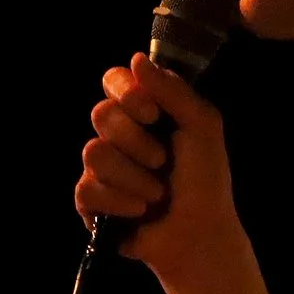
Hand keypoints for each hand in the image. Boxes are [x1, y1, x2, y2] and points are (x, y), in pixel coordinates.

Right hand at [73, 54, 241, 284]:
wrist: (199, 234)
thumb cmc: (205, 180)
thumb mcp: (202, 127)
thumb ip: (173, 90)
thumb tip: (135, 59)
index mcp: (143, 112)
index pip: (114, 80)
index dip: (126, 92)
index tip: (151, 113)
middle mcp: (118, 135)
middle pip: (101, 114)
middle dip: (136, 141)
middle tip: (162, 161)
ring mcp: (101, 168)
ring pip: (93, 153)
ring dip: (134, 177)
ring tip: (156, 194)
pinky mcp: (90, 201)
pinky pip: (88, 189)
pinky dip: (121, 202)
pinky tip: (139, 212)